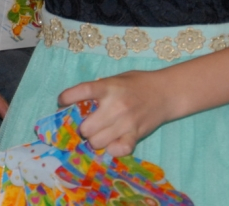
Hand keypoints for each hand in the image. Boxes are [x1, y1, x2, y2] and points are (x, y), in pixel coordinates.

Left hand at [58, 70, 173, 156]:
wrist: (166, 92)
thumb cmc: (137, 84)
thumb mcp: (115, 79)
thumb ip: (97, 90)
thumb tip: (74, 104)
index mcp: (108, 87)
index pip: (81, 91)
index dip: (67, 97)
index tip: (62, 101)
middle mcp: (116, 105)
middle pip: (85, 128)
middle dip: (81, 127)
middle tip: (86, 124)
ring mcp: (126, 122)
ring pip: (97, 142)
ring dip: (94, 139)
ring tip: (98, 133)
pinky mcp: (136, 135)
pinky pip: (118, 150)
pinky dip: (112, 149)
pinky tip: (112, 142)